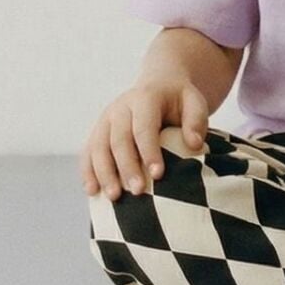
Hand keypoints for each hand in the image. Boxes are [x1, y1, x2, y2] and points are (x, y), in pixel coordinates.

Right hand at [81, 76, 211, 199]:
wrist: (159, 87)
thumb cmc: (179, 101)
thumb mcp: (195, 102)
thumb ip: (196, 121)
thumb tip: (194, 144)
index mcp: (144, 98)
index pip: (144, 127)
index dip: (149, 152)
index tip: (158, 175)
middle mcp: (120, 108)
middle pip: (119, 139)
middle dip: (127, 167)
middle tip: (137, 191)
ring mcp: (106, 120)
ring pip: (98, 147)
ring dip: (104, 173)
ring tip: (114, 197)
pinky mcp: (98, 132)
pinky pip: (88, 152)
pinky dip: (88, 172)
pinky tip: (92, 191)